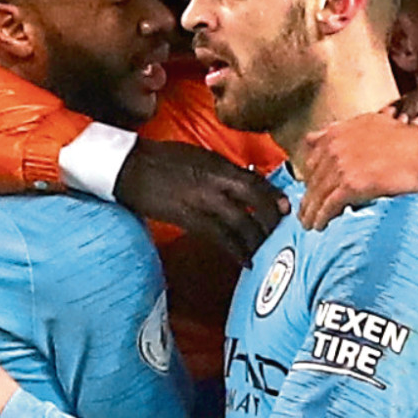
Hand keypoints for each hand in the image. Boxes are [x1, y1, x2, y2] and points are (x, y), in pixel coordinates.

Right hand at [112, 139, 286, 265]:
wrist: (131, 168)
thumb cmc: (164, 159)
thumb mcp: (199, 156)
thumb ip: (222, 170)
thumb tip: (244, 182)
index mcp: (218, 165)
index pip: (255, 181)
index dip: (273, 196)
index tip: (286, 207)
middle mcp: (214, 184)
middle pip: (253, 202)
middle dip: (269, 219)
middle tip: (279, 231)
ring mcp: (202, 203)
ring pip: (240, 224)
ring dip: (256, 239)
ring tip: (266, 249)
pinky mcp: (189, 220)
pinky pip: (220, 239)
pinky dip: (236, 251)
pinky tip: (245, 261)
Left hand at [296, 110, 417, 228]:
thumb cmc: (406, 141)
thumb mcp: (374, 122)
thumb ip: (349, 128)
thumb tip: (331, 131)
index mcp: (338, 131)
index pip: (311, 155)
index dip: (309, 174)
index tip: (309, 186)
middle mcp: (334, 146)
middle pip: (311, 177)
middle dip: (308, 196)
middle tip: (304, 210)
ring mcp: (341, 166)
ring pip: (316, 194)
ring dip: (310, 212)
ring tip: (308, 224)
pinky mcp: (350, 185)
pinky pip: (328, 205)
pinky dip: (321, 218)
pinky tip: (319, 226)